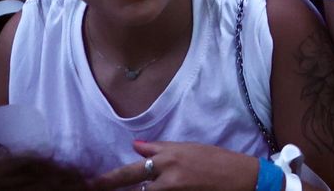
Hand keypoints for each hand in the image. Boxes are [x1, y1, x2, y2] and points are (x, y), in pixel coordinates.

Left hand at [92, 141, 257, 190]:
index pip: (133, 170)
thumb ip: (161, 149)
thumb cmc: (216, 160)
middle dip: (112, 184)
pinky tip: (155, 189)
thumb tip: (137, 146)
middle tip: (93, 186)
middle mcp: (169, 177)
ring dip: (144, 189)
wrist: (241, 178)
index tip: (92, 183)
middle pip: (135, 184)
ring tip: (150, 183)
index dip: (111, 179)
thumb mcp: (188, 148)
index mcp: (169, 158)